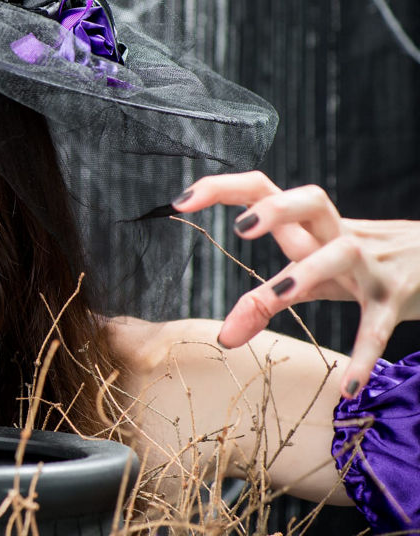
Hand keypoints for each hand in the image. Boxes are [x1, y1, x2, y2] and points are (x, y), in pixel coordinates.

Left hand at [173, 171, 419, 397]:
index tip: (180, 201)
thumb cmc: (363, 264)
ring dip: (307, 273)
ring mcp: (371, 265)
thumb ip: (266, 301)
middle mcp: (341, 235)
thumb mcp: (314, 276)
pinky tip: (347, 388)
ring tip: (275, 297)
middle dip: (276, 209)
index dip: (223, 188)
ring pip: (342, 254)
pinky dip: (364, 354)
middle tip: (240, 228)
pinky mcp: (396, 299)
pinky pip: (378, 325)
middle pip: (313, 200)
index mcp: (313, 226)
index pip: (265, 188)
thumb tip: (224, 338)